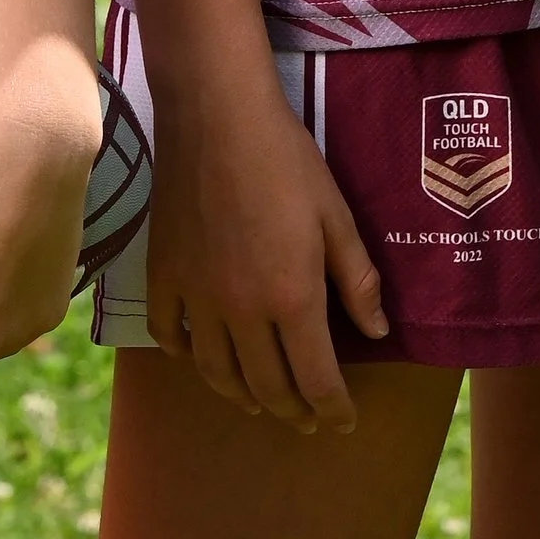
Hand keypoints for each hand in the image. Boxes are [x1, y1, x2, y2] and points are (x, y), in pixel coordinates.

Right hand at [143, 75, 387, 434]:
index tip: (344, 422)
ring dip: (242, 395)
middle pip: (268, 385)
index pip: (316, 379)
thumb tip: (377, 331)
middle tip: (308, 418)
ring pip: (217, 371)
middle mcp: (241, 311)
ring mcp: (196, 296)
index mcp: (291, 298)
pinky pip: (169, 334)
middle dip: (294, 410)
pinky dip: (186, 355)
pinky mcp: (162, 274)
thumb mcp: (335, 215)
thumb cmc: (287, 159)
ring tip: (259, 402)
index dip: (333, 409)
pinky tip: (199, 355)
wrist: (216, 116)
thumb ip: (356, 279)